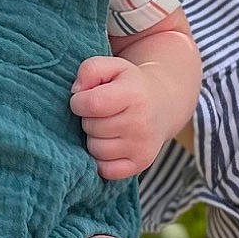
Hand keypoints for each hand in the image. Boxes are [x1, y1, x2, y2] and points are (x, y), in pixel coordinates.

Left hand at [70, 56, 163, 178]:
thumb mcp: (113, 67)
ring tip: (107, 127)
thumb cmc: (129, 85)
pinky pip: (105, 170)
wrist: (162, 105)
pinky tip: (111, 143)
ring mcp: (142, 146)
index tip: (84, 99)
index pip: (91, 104)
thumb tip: (76, 92)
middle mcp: (141, 123)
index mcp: (134, 95)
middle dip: (88, 119)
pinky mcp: (141, 164)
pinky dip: (102, 159)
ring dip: (94, 138)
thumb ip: (90, 69)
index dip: (79, 101)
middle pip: (91, 128)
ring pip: (95, 150)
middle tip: (102, 113)